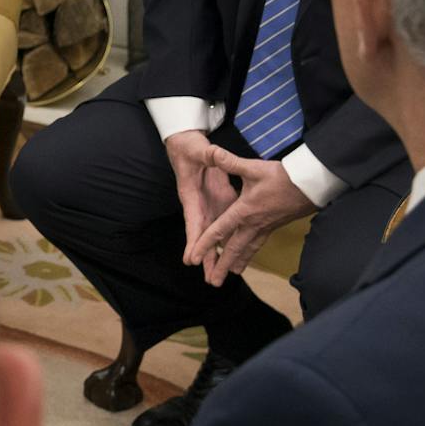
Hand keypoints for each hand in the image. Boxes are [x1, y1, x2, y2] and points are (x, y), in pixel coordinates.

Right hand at [163, 129, 237, 264]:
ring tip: (224, 275)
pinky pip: (226, 225)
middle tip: (210, 280)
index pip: (192, 222)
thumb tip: (213, 154)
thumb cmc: (189, 148)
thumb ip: (207, 154)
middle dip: (206, 258)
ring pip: (215, 235)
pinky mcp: (220, 202)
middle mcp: (200, 206)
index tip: (192, 260)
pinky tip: (237, 253)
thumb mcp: (198, 149)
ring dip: (218, 254)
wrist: (187, 145)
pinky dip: (230, 239)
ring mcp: (210, 205)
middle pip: (203, 237)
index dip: (193, 241)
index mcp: (191, 196)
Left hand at [184, 146, 316, 285]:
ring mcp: (264, 227)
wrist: (311, 184)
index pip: (220, 231)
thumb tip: (212, 152)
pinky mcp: (273, 226)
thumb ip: (230, 162)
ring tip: (230, 276)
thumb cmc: (282, 176)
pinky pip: (257, 244)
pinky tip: (247, 258)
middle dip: (222, 266)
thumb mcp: (254, 167)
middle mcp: (253, 224)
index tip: (194, 259)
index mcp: (244, 211)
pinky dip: (250, 254)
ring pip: (247, 250)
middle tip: (212, 283)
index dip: (205, 245)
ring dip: (237, 263)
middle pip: (233, 249)